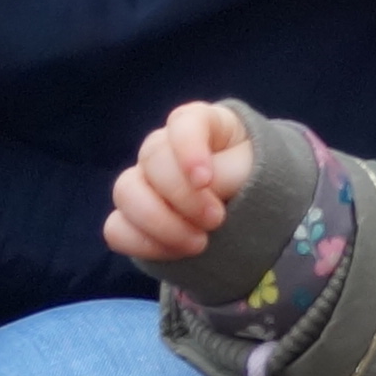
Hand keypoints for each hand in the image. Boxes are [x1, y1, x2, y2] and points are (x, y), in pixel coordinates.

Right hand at [105, 102, 256, 270]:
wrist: (255, 215)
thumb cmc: (259, 182)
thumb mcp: (258, 172)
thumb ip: (228, 173)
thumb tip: (198, 187)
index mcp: (198, 125)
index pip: (183, 124)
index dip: (188, 150)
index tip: (205, 180)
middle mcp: (164, 147)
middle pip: (152, 160)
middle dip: (184, 197)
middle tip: (216, 220)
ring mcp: (143, 180)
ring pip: (126, 193)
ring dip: (161, 223)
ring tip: (199, 243)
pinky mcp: (133, 216)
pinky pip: (117, 228)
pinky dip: (144, 244)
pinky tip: (175, 252)